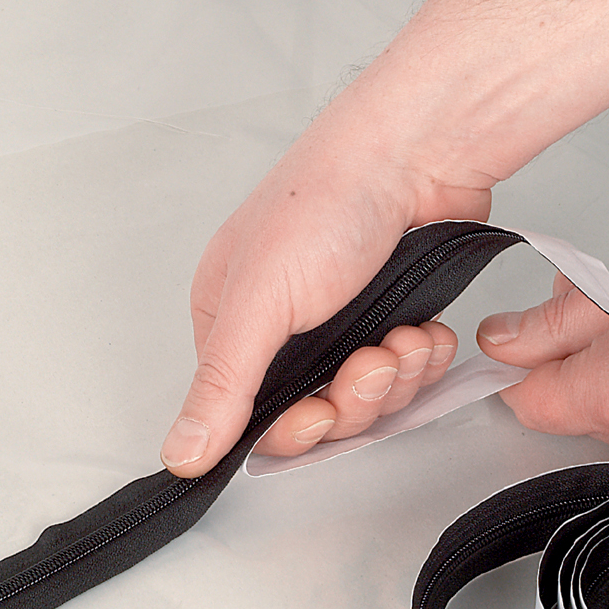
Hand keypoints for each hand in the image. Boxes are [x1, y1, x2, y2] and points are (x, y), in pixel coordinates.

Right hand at [159, 113, 490, 475]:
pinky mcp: (394, 316)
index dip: (292, 430)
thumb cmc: (327, 201)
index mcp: (231, 321)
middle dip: (354, 399)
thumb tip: (182, 454)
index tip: (320, 414)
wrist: (418, 154)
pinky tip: (426, 330)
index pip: (250, 415)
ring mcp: (344, 323)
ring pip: (369, 399)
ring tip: (403, 336)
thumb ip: (223, 384)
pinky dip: (423, 360)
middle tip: (372, 361)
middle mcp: (285, 328)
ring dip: (394, 377)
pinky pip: (410, 375)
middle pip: (317, 414)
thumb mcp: (258, 301)